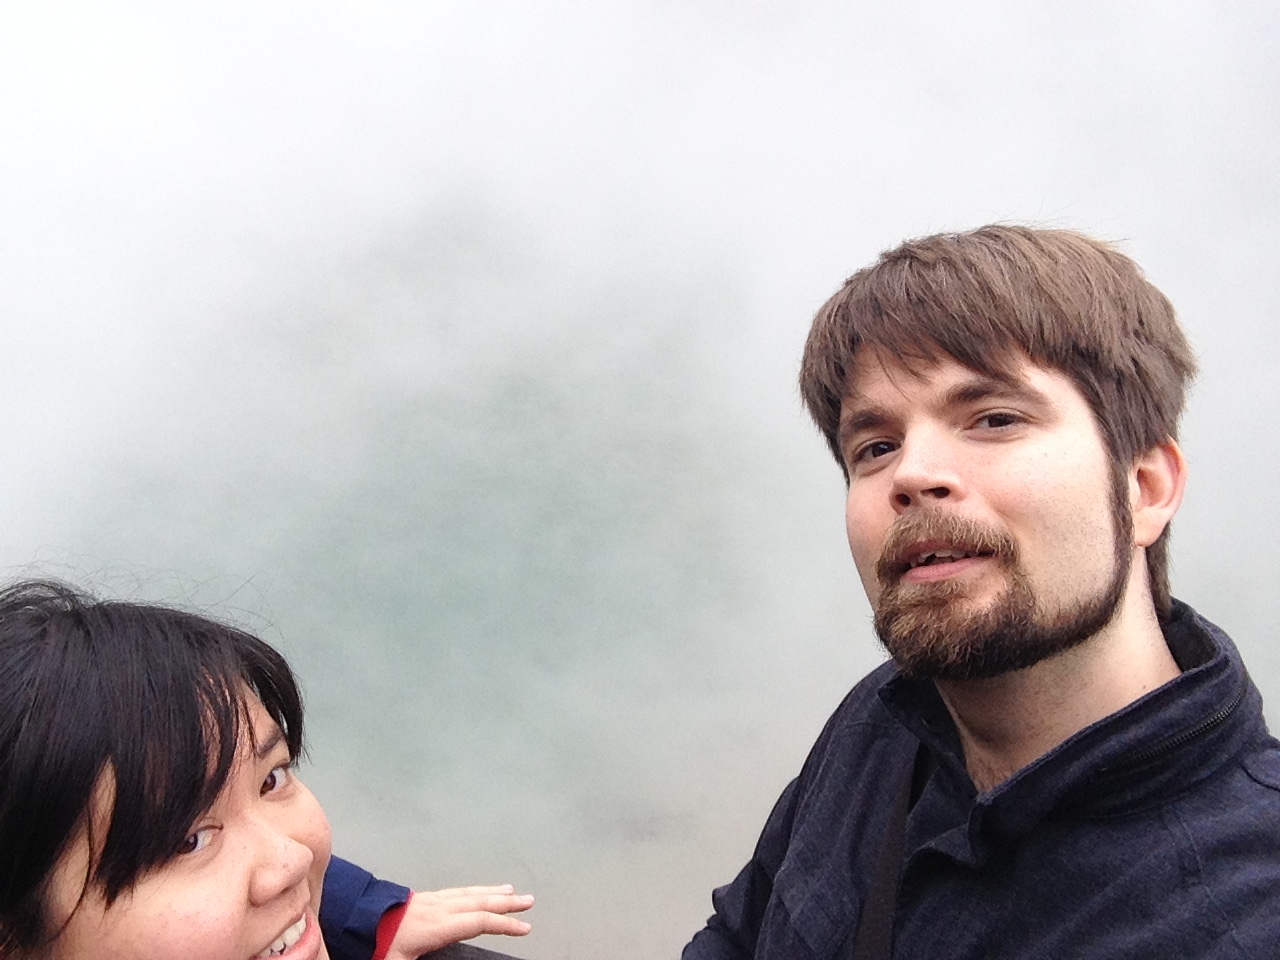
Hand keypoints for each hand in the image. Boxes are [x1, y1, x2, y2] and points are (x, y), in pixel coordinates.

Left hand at [383, 884, 534, 959]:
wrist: (354, 920)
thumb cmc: (375, 944)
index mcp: (436, 926)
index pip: (478, 922)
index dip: (504, 925)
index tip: (524, 928)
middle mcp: (438, 908)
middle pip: (479, 902)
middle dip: (507, 902)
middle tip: (529, 901)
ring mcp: (431, 900)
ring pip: (470, 893)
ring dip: (493, 892)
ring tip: (511, 890)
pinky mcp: (424, 898)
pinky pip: (457, 891)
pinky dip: (475, 890)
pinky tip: (477, 891)